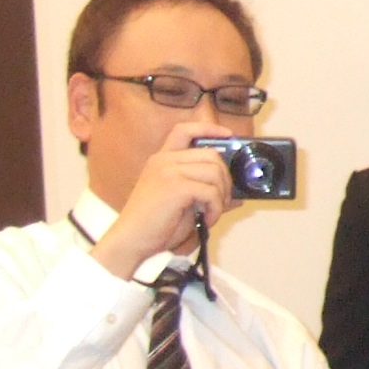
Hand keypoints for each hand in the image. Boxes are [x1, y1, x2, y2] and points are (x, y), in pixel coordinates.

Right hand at [91, 120, 234, 276]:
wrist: (131, 240)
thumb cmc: (155, 225)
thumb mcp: (183, 203)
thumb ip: (206, 193)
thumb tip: (237, 196)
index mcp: (161, 160)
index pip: (184, 130)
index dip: (208, 128)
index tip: (227, 135)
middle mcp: (163, 161)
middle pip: (211, 155)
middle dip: (225, 179)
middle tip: (222, 200)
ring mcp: (168, 171)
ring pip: (215, 172)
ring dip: (221, 196)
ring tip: (211, 213)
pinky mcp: (174, 187)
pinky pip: (211, 191)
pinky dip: (216, 209)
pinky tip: (206, 220)